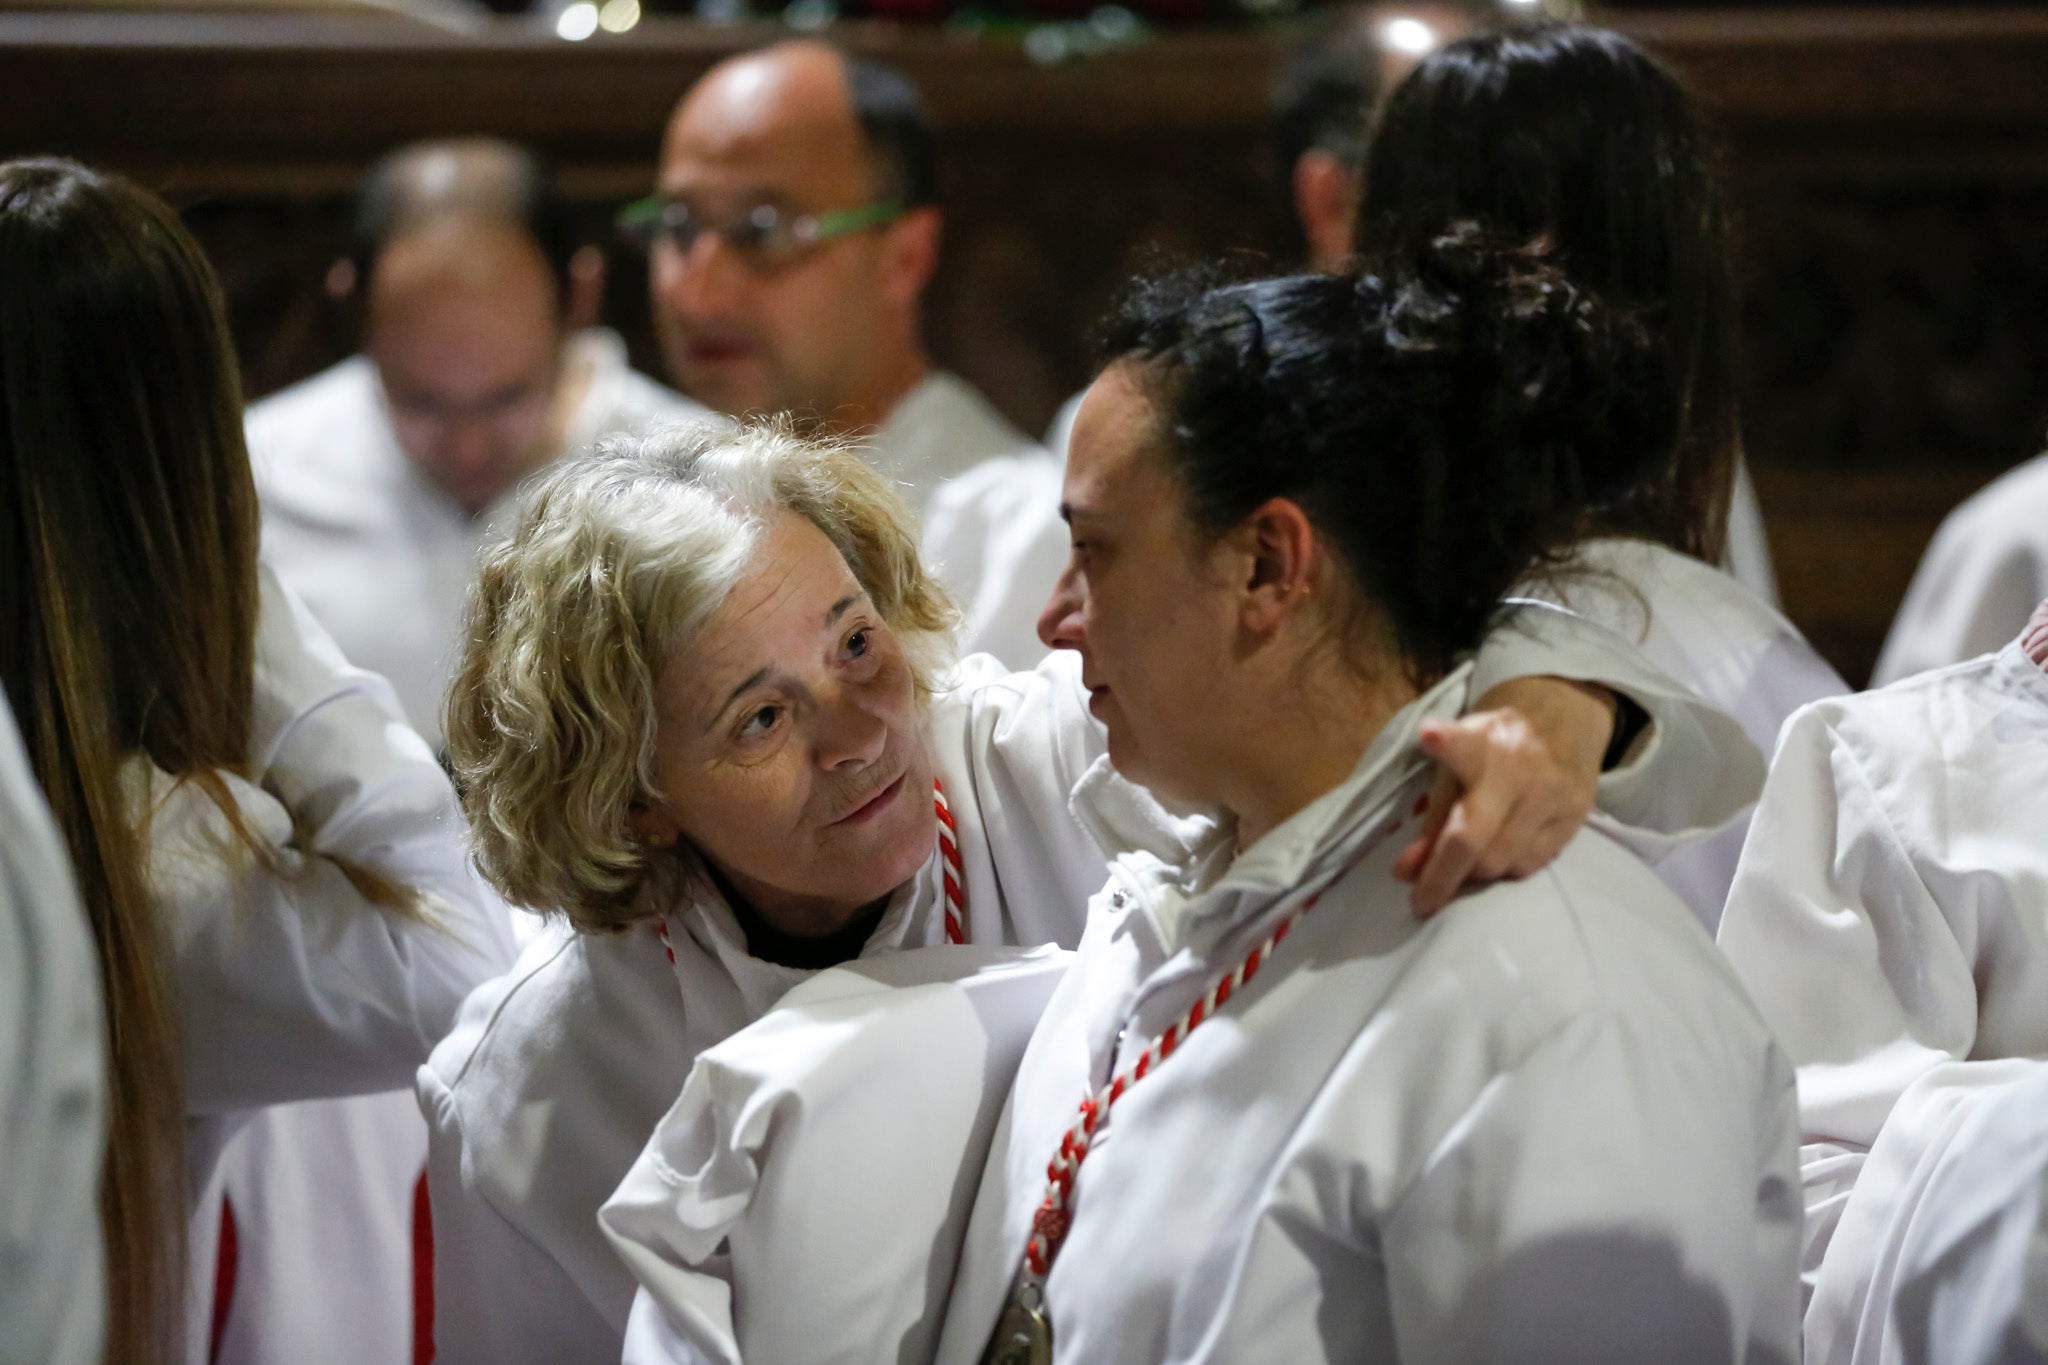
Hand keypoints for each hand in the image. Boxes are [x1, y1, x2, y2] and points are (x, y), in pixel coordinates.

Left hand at [1392, 676, 1617, 916]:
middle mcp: (1520, 767)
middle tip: (1421, 900)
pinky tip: (1497, 854)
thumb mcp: (1456, 767)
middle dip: (1441, 876)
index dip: (1446, 744)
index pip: (1463, 747)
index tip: (1429, 735)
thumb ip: (1433, 819)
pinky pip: (1527, 865)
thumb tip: (1406, 874)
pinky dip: (1504, 870)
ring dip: (1471, 874)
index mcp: (1482, 743)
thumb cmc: (1492, 749)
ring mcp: (1552, 794)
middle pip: (1473, 836)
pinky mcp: (1574, 818)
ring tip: (1462, 865)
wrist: (1563, 724)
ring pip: (1500, 861)